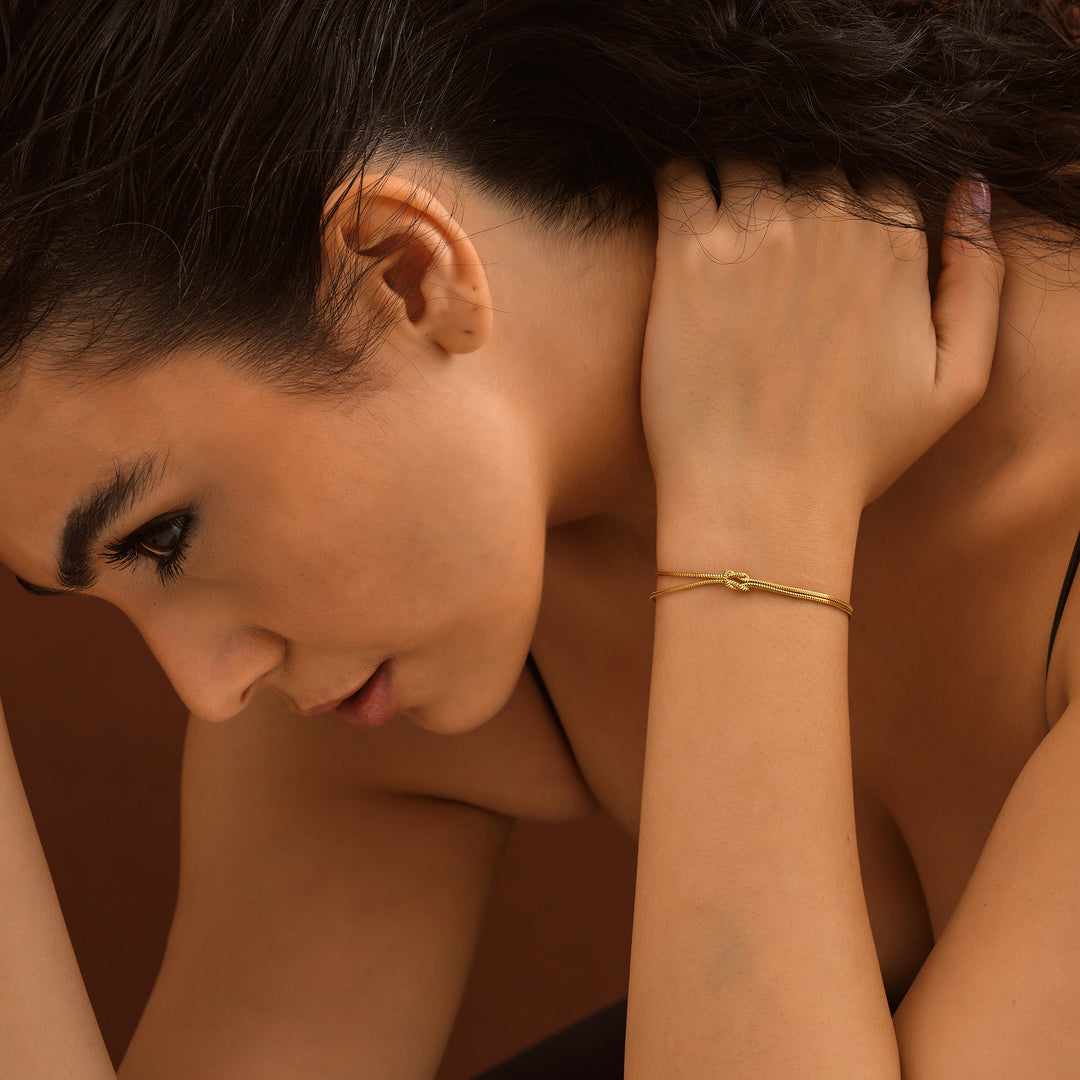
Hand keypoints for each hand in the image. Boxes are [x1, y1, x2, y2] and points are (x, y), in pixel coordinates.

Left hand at [641, 162, 1003, 531]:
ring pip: (746, 153)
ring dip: (737, 171)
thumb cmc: (856, 456)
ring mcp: (755, 233)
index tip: (818, 240)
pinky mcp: (686, 257)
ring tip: (725, 217)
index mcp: (892, 245)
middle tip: (767, 230)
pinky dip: (678, 173)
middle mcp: (827, 223)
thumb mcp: (959, 381)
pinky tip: (681, 205)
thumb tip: (972, 189)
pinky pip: (677, 174)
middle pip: (810, 159)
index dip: (846, 201)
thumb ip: (979, 280)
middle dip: (794, 183)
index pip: (873, 177)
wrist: (761, 502)